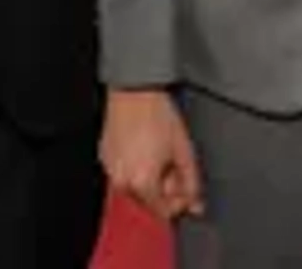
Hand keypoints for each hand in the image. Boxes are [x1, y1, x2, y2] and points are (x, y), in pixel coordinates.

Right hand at [101, 88, 204, 220]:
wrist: (134, 91)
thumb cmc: (158, 117)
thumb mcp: (183, 151)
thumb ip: (191, 182)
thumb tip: (196, 206)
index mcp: (141, 184)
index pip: (162, 212)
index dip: (179, 203)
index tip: (186, 190)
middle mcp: (121, 182)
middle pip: (147, 200)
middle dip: (164, 189)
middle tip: (175, 167)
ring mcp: (110, 169)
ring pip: (135, 186)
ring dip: (150, 179)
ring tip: (161, 154)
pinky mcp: (105, 157)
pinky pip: (123, 172)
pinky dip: (136, 168)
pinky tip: (145, 148)